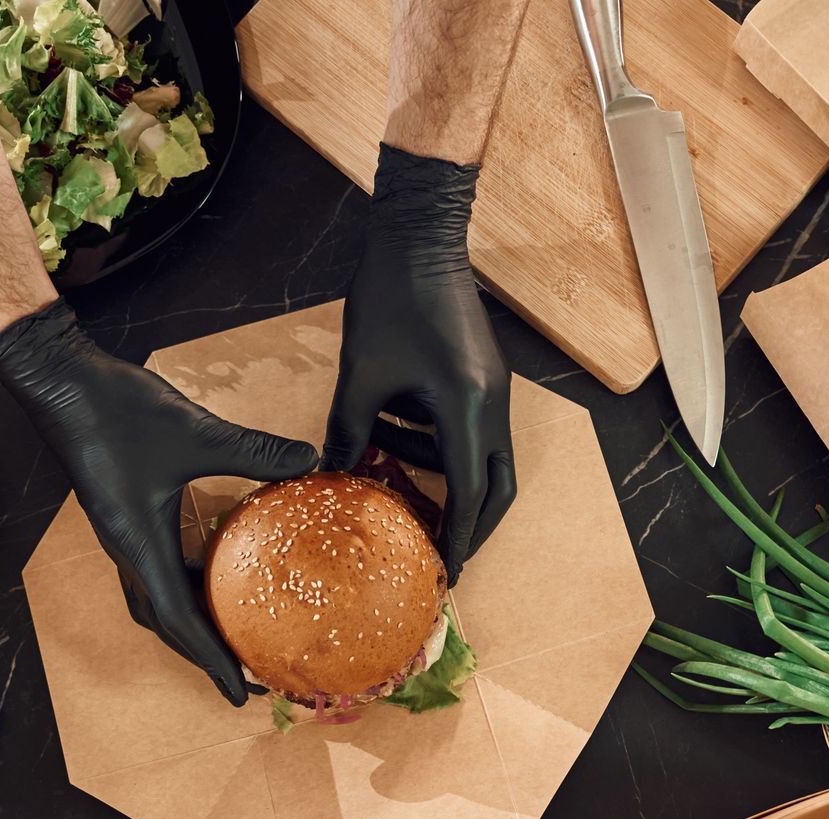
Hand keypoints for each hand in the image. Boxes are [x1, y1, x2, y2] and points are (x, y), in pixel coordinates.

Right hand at [0, 302, 317, 704]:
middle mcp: (127, 549)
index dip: (210, 658)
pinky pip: (151, 570)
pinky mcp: (121, 515)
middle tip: (245, 676)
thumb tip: (310, 458)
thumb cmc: (117, 409)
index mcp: (140, 544)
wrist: (59, 381)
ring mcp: (121, 534)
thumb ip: (253, 450)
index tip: (239, 691)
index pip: (178, 620)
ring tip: (229, 636)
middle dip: (203, 654)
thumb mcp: (196, 432)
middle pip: (164, 623)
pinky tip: (210, 573)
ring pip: (153, 599)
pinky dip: (181, 587)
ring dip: (188, 624)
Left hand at [323, 144, 515, 584]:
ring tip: (382, 455)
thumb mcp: (359, 374)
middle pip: (498, 486)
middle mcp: (492, 403)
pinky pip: (470, 426)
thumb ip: (347, 430)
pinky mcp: (485, 374)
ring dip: (439, 468)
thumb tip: (330, 476)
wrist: (418, 234)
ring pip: (481, 455)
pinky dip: (438, 439)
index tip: (448, 574)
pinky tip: (392, 422)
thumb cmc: (390, 296)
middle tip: (439, 547)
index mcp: (466, 407)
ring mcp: (494, 388)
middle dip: (471, 522)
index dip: (459, 540)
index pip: (470, 495)